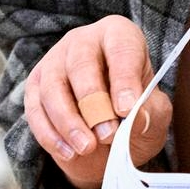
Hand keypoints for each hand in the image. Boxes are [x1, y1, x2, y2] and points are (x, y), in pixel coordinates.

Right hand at [22, 15, 169, 188]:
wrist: (109, 139)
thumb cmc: (135, 114)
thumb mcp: (155, 114)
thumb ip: (150, 113)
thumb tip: (135, 116)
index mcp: (119, 36)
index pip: (121, 48)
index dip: (124, 78)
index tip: (127, 109)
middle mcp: (84, 41)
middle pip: (81, 64)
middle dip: (93, 102)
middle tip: (107, 134)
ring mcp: (54, 62)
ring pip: (52, 87)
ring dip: (69, 121)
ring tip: (87, 147)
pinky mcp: (35, 87)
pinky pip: (35, 109)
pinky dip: (50, 134)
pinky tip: (69, 152)